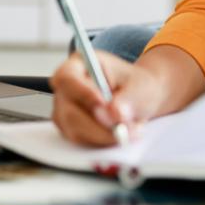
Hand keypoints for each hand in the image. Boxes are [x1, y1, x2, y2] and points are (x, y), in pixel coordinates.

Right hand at [49, 50, 165, 146]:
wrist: (138, 99)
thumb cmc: (136, 85)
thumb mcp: (140, 86)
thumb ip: (128, 99)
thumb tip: (114, 114)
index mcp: (79, 64)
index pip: (67, 78)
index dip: (83, 93)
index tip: (104, 104)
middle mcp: (67, 87)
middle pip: (68, 110)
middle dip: (98, 124)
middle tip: (124, 128)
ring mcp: (65, 109)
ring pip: (74, 129)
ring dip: (103, 135)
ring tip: (130, 129)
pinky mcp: (70, 128)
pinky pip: (81, 140)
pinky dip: (102, 141)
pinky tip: (120, 133)